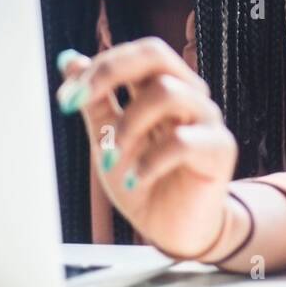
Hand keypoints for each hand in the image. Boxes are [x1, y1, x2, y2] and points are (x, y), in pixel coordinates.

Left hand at [56, 38, 238, 259]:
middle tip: (78, 99)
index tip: (66, 97)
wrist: (171, 230)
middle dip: (111, 71)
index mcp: (162, 85)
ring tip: (111, 158)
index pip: (135, 55)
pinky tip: (136, 181)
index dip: (99, 67)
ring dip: (128, 124)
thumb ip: (95, 102)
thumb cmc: (143, 179)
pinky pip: (183, 141)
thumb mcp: (108, 139)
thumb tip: (69, 61)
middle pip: (156, 55)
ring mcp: (207, 118)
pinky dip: (150, 161)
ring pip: (167, 92)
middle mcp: (188, 93)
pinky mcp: (219, 149)